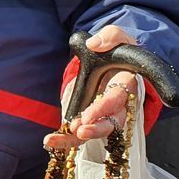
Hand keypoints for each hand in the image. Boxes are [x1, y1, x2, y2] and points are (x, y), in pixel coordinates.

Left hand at [44, 26, 139, 151]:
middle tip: (80, 129)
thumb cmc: (116, 50)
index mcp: (127, 84)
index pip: (118, 98)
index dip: (105, 107)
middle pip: (113, 122)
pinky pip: (80, 133)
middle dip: (97, 128)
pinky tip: (51, 141)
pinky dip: (66, 140)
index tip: (89, 115)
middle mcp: (120, 104)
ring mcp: (105, 114)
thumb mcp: (117, 37)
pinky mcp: (90, 119)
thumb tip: (93, 44)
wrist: (110, 59)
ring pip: (97, 131)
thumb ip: (110, 36)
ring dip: (81, 137)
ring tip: (63, 137)